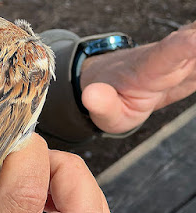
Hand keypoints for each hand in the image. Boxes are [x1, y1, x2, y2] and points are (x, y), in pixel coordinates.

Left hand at [80, 21, 195, 133]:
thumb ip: (99, 104)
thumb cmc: (107, 95)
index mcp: (146, 69)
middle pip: (195, 40)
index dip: (186, 47)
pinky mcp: (193, 64)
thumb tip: (91, 97)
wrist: (113, 82)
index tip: (195, 40)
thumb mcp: (100, 109)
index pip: (168, 54)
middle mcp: (169, 58)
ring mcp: (184, 59)